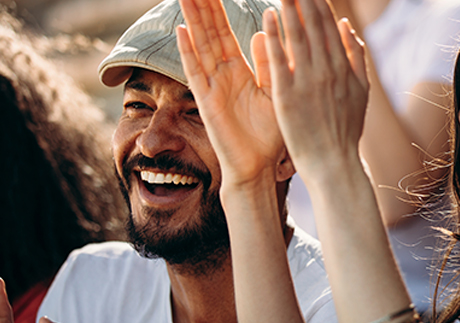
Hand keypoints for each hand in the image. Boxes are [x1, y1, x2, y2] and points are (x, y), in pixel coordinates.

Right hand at [176, 0, 286, 190]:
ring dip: (192, 20)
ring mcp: (211, 86)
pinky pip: (195, 73)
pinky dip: (188, 53)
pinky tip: (181, 32)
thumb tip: (261, 31)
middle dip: (201, 6)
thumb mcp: (275, 92)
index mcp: (239, 70)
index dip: (217, 8)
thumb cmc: (270, 134)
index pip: (224, 31)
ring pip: (199, 46)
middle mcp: (221, 75)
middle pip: (208, 32)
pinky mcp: (206, 102)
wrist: (259, 167)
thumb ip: (268, 62)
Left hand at [262, 0, 368, 178]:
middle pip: (313, 23)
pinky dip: (275, 36)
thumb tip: (346, 27)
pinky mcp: (288, 96)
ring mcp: (308, 82)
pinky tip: (268, 17)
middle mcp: (328, 70)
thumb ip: (357, 58)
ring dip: (289, 8)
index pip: (329, 24)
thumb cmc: (345, 131)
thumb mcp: (360, 92)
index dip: (317, 0)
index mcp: (344, 68)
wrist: (334, 163)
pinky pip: (280, 59)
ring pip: (297, 35)